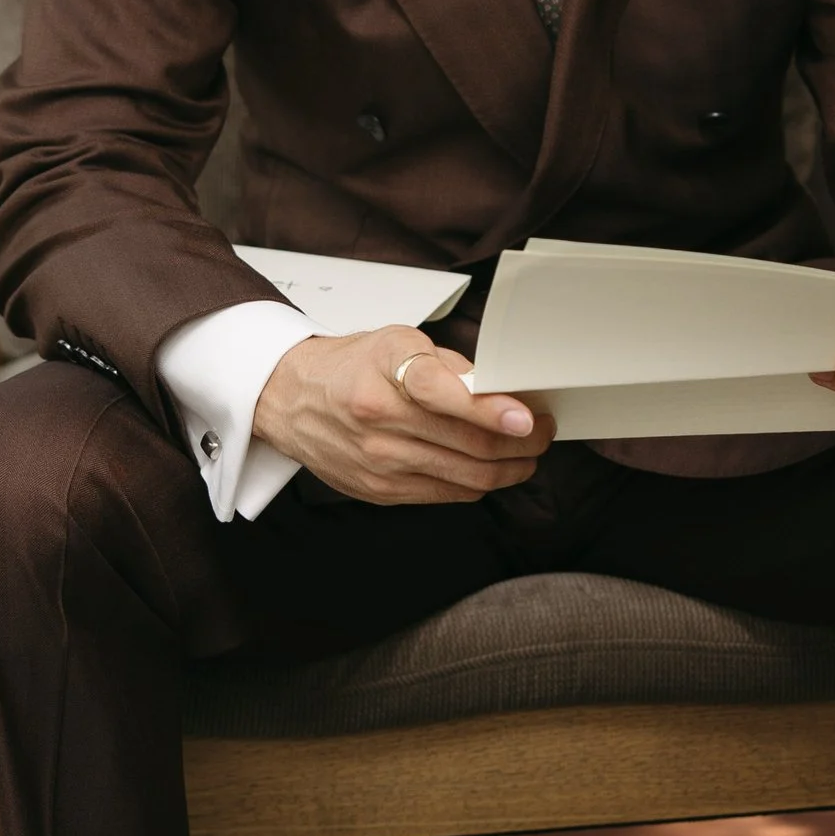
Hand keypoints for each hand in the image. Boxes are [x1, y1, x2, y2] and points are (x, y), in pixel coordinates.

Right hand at [252, 328, 553, 505]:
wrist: (291, 400)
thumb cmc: (350, 366)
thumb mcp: (396, 342)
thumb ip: (448, 365)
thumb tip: (500, 388)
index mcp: (384, 372)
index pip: (444, 393)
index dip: (490, 408)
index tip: (526, 417)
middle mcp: (378, 419)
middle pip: (467, 443)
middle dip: (520, 442)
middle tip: (543, 431)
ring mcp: (379, 461)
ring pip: (466, 476)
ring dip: (509, 468)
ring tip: (527, 453)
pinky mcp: (380, 490)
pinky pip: (447, 494)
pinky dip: (478, 483)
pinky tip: (491, 469)